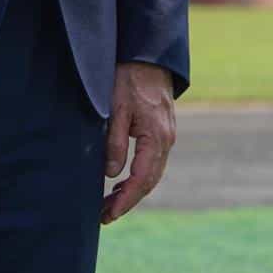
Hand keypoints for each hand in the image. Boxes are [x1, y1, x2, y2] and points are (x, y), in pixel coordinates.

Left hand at [102, 61, 174, 223]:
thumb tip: (111, 175)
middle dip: (128, 201)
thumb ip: (115, 142)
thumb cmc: (129, 79)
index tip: (109, 215)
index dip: (125, 200)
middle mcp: (167, 140)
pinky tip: (122, 182)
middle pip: (150, 181)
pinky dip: (139, 177)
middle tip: (104, 216)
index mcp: (156, 137)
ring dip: (133, 191)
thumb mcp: (116, 109)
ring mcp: (168, 136)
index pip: (142, 179)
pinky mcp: (163, 131)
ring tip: (109, 204)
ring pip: (153, 174)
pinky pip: (154, 162)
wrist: (149, 56)